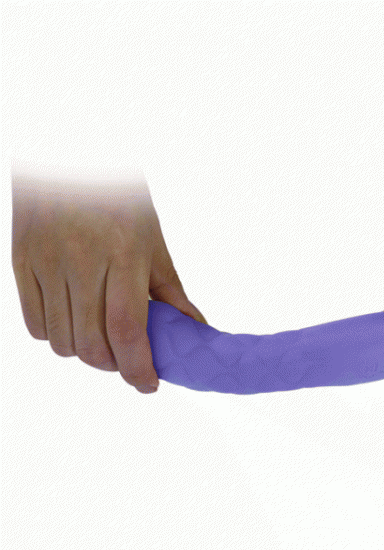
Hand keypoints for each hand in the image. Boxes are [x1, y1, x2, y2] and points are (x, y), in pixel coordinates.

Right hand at [11, 169, 207, 393]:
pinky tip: (75, 322)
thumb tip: (191, 329)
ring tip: (102, 338)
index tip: (148, 384)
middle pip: (91, 344)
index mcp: (123, 255)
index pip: (128, 329)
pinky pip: (35, 325)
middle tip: (128, 359)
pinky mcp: (21, 264)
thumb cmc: (120, 202)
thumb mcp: (153, 243)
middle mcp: (80, 262)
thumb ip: (170, 292)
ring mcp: (45, 264)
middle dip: (114, 365)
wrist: (70, 160)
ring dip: (86, 352)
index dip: (138, 367)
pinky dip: (57, 336)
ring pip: (61, 342)